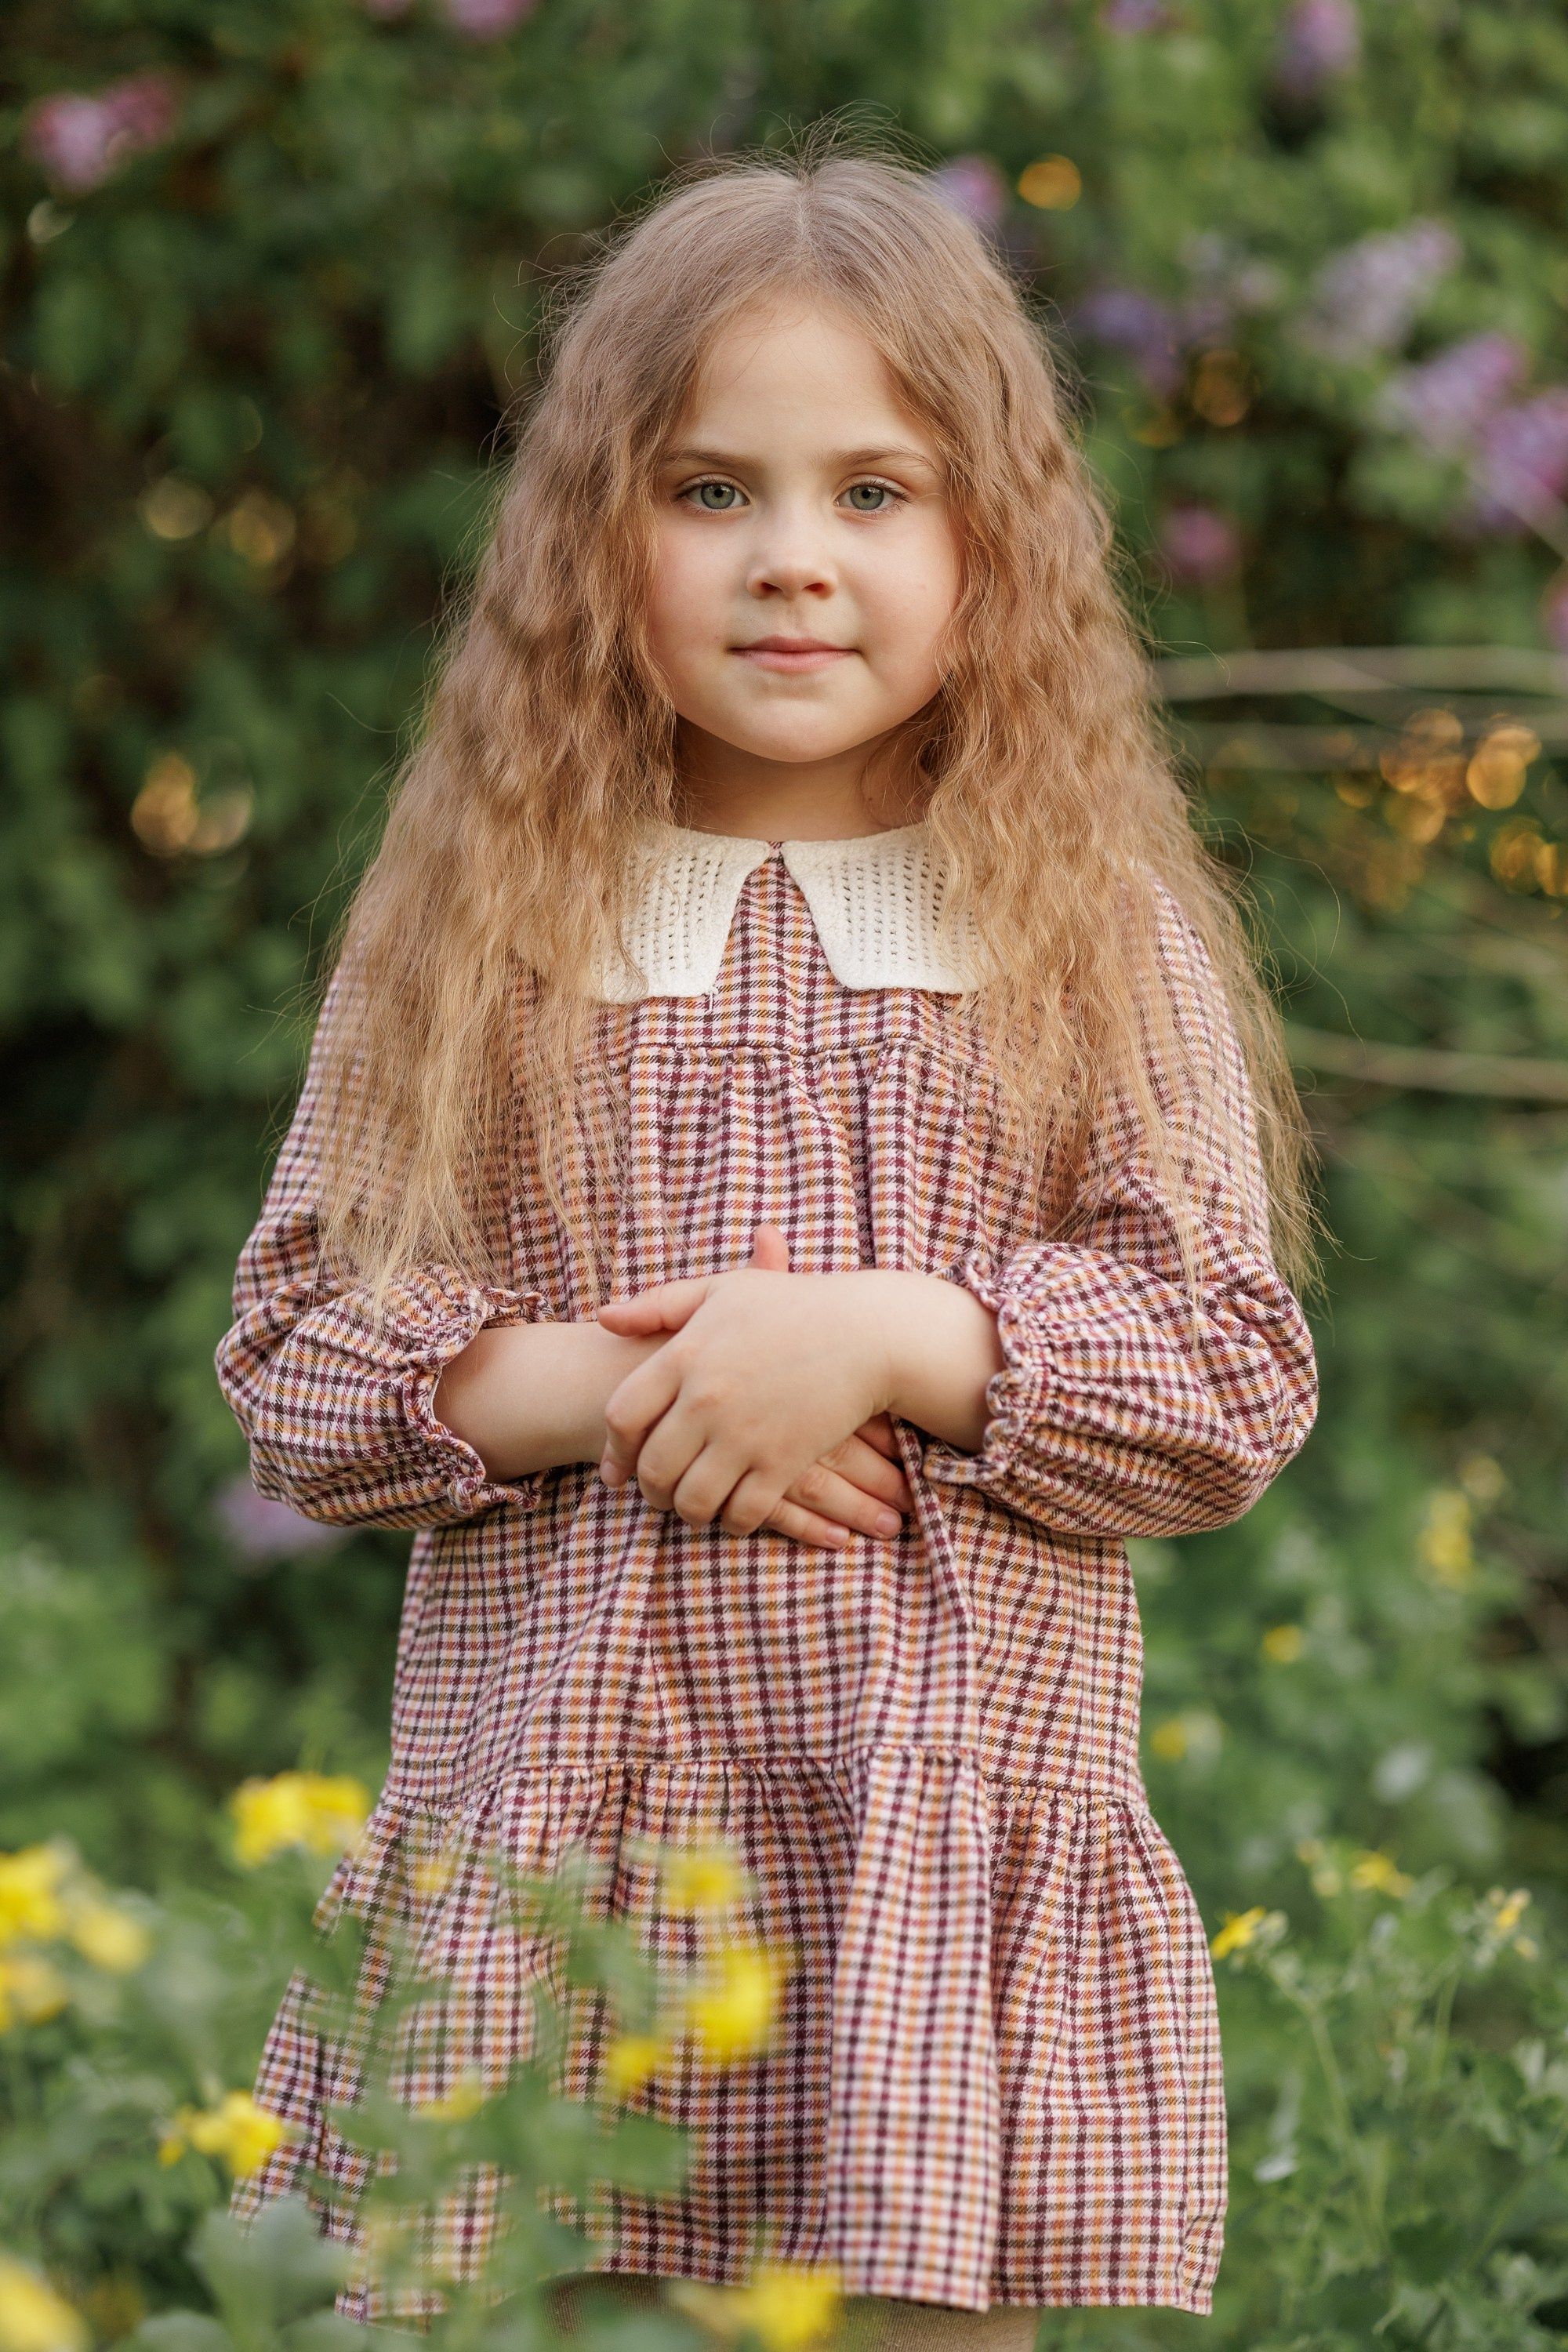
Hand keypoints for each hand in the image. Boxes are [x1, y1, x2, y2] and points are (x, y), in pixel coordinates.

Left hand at [597, 1224, 1000, 1537]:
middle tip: (658, 1494)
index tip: (620, 1465)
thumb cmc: (793, 1305)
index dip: (615, 1450)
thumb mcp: (721, 1290)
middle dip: (650, 1490)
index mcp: (685, 1355)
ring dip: (687, 1512)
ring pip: (693, 1499)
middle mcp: (707, 1399)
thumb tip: (604, 1319)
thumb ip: (658, 1304)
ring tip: (693, 1507)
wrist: (868, 1332)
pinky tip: (735, 1513)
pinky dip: (733, 1521)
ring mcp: (745, 1435)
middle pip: (652, 1468)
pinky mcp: (784, 1462)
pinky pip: (742, 1512)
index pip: (622, 1416)